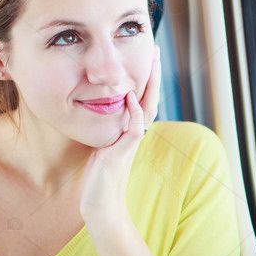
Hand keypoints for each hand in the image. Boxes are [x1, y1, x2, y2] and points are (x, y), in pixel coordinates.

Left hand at [80, 46, 160, 217]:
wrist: (100, 203)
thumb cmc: (98, 177)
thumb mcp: (102, 146)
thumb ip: (108, 129)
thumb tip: (104, 114)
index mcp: (130, 131)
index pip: (143, 99)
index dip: (147, 79)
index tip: (149, 58)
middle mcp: (135, 134)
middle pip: (150, 99)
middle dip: (153, 75)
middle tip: (156, 52)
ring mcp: (131, 142)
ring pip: (146, 108)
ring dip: (149, 86)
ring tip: (151, 64)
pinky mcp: (123, 151)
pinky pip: (134, 127)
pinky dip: (134, 110)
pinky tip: (131, 95)